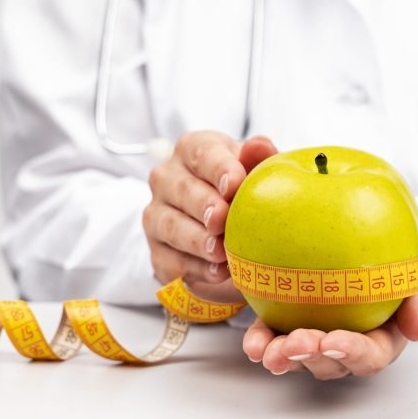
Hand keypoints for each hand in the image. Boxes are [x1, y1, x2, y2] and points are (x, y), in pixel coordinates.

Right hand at [143, 131, 277, 299]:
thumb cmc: (242, 188)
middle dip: (204, 205)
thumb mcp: (254, 169)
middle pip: (182, 189)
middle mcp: (167, 178)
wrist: (228, 227)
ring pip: (171, 226)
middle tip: (223, 219)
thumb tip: (260, 146)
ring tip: (221, 251)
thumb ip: (258, 157)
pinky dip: (195, 268)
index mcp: (193, 149)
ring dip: (196, 240)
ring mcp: (157, 215)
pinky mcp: (157, 251)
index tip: (234, 184)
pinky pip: (171, 260)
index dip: (218, 168)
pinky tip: (217, 272)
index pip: (202, 153)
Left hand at [243, 241, 417, 378]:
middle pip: (330, 361)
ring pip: (299, 355)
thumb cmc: (406, 251)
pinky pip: (274, 332)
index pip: (371, 354)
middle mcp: (349, 339)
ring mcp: (319, 329)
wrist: (376, 225)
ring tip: (265, 350)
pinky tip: (252, 341)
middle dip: (310, 357)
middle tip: (293, 344)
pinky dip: (262, 339)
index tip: (333, 339)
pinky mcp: (291, 315)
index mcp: (385, 335)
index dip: (352, 353)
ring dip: (282, 356)